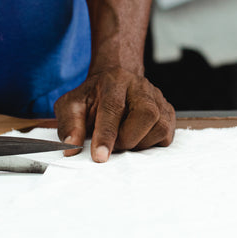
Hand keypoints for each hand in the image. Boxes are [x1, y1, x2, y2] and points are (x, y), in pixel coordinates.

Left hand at [54, 67, 174, 162]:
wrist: (113, 83)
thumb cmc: (93, 97)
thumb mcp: (71, 106)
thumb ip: (68, 125)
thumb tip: (71, 147)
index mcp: (113, 81)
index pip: (113, 107)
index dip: (106, 134)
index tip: (100, 156)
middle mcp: (139, 86)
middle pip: (145, 115)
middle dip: (127, 139)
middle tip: (114, 144)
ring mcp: (157, 98)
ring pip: (160, 127)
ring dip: (139, 143)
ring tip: (124, 138)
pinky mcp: (168, 111)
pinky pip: (166, 135)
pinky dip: (151, 143)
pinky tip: (137, 137)